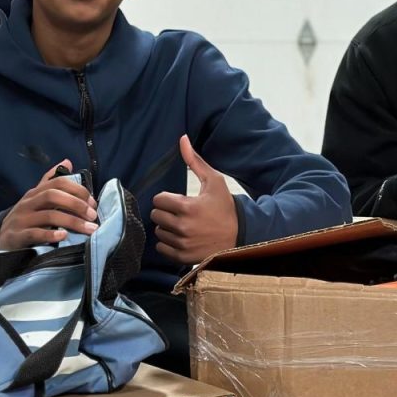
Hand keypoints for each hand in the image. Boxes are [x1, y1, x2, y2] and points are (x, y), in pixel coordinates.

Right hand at [0, 160, 97, 248]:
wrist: (1, 238)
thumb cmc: (26, 217)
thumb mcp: (37, 197)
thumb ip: (51, 180)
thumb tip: (68, 162)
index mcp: (35, 193)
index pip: (58, 182)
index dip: (78, 190)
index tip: (92, 202)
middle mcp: (27, 203)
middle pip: (53, 196)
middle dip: (76, 204)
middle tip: (93, 215)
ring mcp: (21, 219)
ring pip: (48, 216)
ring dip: (72, 221)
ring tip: (89, 229)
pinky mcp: (16, 236)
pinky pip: (34, 233)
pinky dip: (51, 234)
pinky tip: (64, 236)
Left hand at [151, 135, 237, 264]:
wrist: (240, 234)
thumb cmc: (225, 206)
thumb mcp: (213, 181)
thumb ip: (194, 161)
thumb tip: (182, 139)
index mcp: (187, 207)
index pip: (158, 200)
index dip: (167, 198)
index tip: (178, 200)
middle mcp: (182, 226)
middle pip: (156, 215)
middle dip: (166, 212)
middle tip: (180, 212)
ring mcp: (182, 243)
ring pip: (158, 231)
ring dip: (167, 227)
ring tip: (182, 224)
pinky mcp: (182, 257)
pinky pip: (161, 248)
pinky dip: (168, 243)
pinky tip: (181, 237)